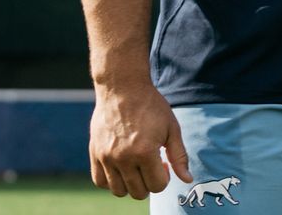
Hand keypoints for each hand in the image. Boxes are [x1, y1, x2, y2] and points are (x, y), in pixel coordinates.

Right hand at [88, 83, 192, 198]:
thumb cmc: (151, 106)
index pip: (157, 186)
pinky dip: (111, 181)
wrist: (122, 88)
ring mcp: (106, 157)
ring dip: (131, 184)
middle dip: (149, 183)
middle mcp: (123, 158)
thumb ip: (179, 156)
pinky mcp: (94, 153)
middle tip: (151, 165)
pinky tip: (121, 168)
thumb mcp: (172, 128)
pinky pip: (99, 181)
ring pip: (118, 191)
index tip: (164, 164)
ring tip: (136, 166)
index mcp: (145, 152)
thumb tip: (187, 179)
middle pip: (138, 192)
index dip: (165, 178)